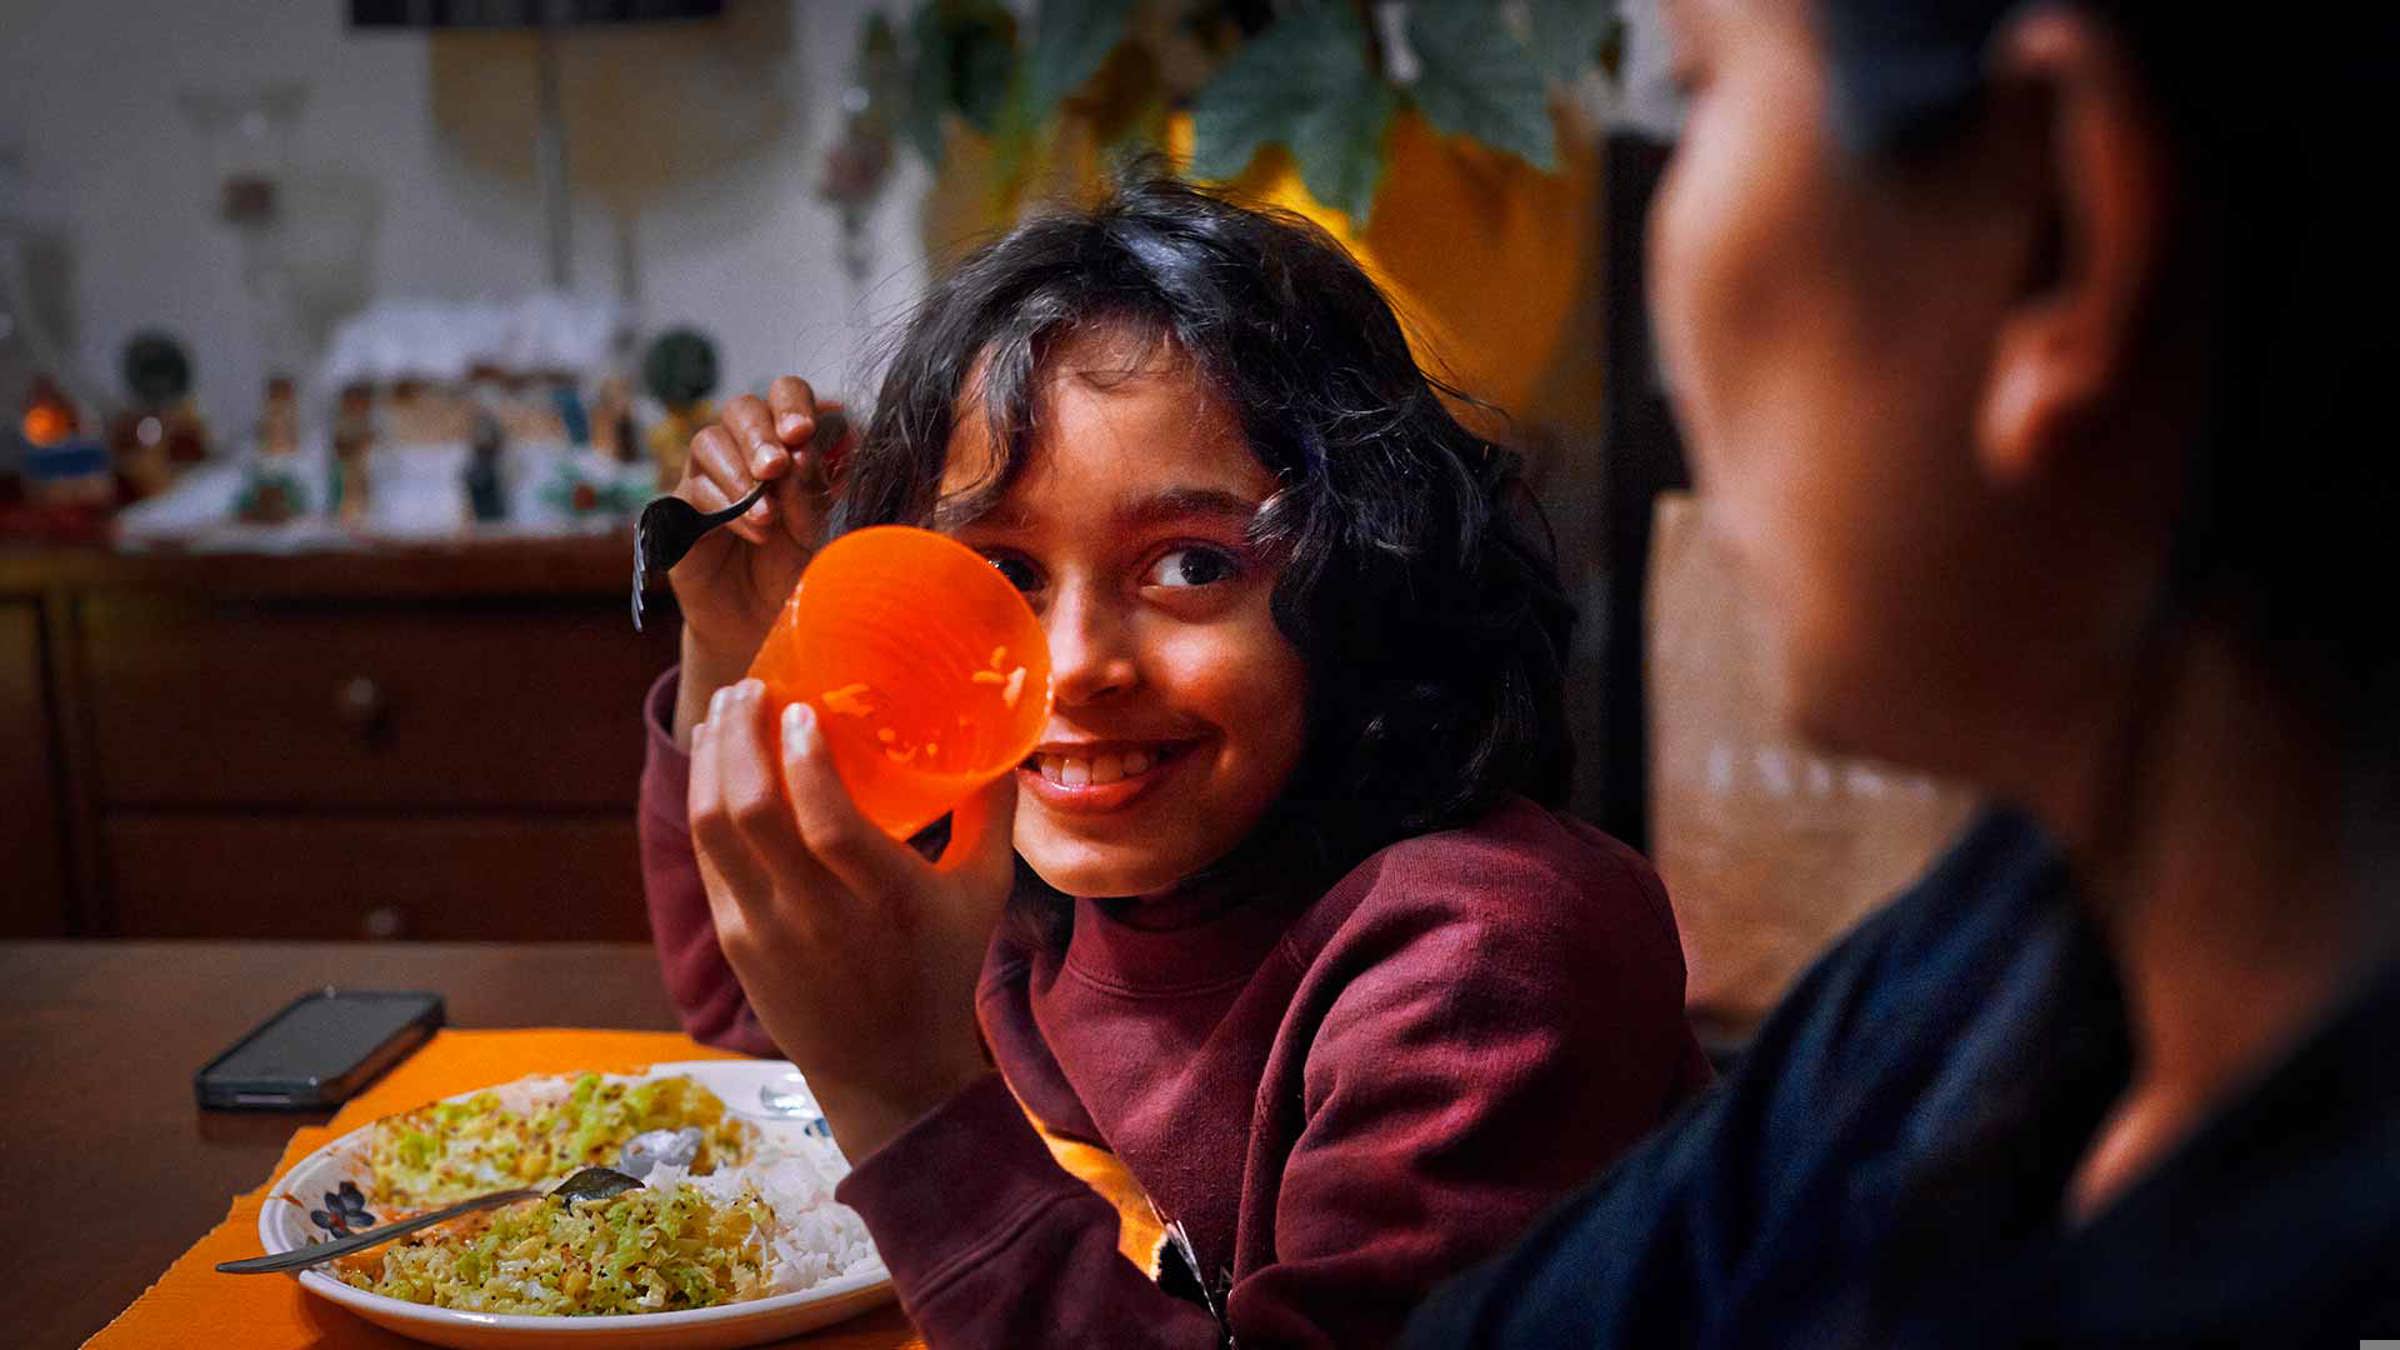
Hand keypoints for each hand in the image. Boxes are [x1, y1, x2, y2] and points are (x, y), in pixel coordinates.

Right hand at [670, 378, 855, 745]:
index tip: (803, 433)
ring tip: (769, 516)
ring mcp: (707, 477)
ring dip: (741, 474)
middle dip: (760, 433)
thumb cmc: (794, 569)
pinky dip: (725, 507)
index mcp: (785, 442)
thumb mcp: (815, 530)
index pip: (785, 395)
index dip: (792, 403)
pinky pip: (692, 489)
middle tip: (777, 466)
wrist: (762, 623)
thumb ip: (809, 490)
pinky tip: (755, 531)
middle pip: (741, 408)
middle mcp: (744, 451)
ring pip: (709, 441)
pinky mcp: (678, 510)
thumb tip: (803, 451)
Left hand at [689, 678, 1014, 1160]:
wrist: (884, 1069)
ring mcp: (765, 929)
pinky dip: (704, 797)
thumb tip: (998, 742)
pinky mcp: (734, 938)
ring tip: (723, 710)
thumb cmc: (940, 970)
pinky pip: (707, 855)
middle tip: (750, 689)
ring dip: (712, 759)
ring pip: (713, 829)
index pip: (828, 824)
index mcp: (887, 902)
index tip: (800, 708)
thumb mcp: (982, 895)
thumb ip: (990, 817)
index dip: (804, 761)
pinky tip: (713, 762)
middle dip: (740, 737)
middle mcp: (816, 915)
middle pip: (752, 814)